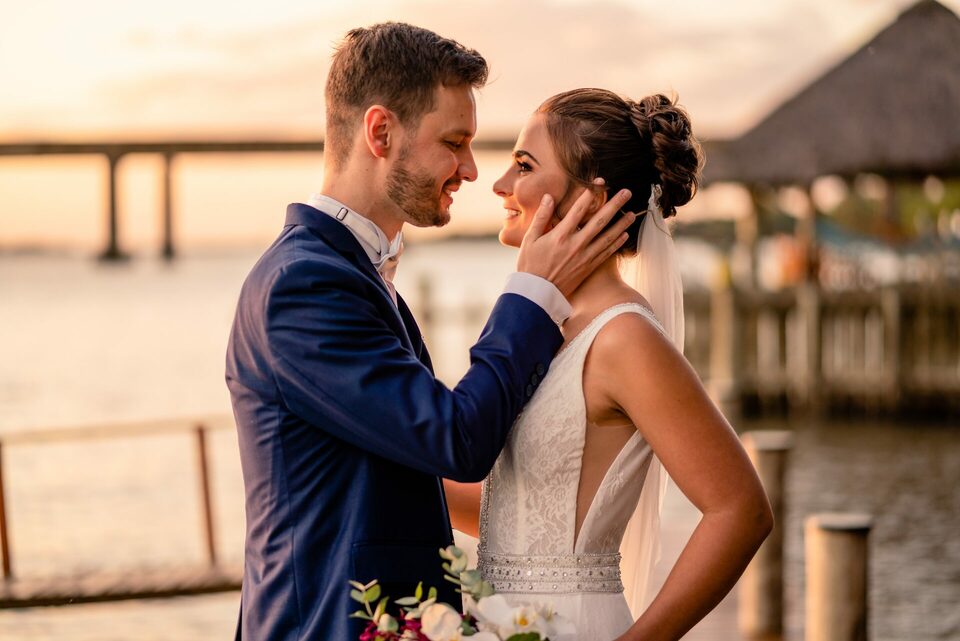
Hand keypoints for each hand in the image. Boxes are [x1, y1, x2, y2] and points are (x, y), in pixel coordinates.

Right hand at [516, 182, 635, 297]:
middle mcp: (575, 245)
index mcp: (560, 235)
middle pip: (599, 221)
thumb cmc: (530, 266)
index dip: (590, 194)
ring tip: (632, 213)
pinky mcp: (588, 268)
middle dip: (614, 205)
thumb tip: (548, 197)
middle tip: (627, 193)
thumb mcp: (529, 240)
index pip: (578, 210)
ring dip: (621, 224)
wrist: (537, 294)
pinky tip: (624, 235)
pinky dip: (616, 243)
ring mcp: (584, 257)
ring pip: (607, 237)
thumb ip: (541, 217)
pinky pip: (606, 253)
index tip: (600, 182)